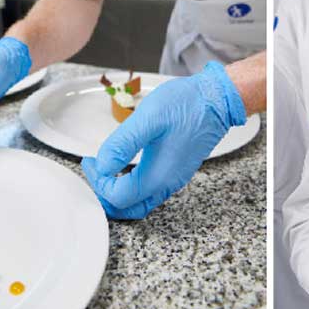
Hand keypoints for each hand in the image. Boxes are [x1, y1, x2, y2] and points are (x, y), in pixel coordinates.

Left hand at [80, 61, 246, 218]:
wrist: (217, 99)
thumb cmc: (187, 104)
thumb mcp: (149, 118)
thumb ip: (123, 144)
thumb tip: (102, 166)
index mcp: (158, 175)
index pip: (118, 197)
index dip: (99, 183)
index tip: (91, 161)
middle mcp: (167, 183)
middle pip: (129, 209)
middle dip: (106, 196)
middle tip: (95, 172)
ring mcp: (174, 179)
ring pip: (141, 202)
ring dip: (119, 193)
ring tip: (106, 171)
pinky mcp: (178, 170)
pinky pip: (151, 191)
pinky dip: (132, 186)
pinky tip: (125, 167)